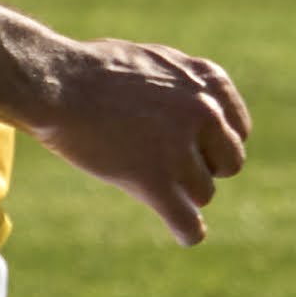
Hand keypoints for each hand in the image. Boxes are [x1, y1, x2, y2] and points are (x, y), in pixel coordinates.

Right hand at [31, 35, 252, 245]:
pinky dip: (188, 232)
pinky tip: (184, 234)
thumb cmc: (93, 70)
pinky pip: (188, 222)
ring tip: (149, 183)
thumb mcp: (154, 62)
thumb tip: (205, 110)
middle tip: (171, 166)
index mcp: (208, 82)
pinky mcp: (154, 180)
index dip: (213, 142)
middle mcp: (205, 113)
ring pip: (205, 193)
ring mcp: (180, 148)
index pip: (239, 129)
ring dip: (183, 194)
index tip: (192, 148)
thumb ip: (185, 87)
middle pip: (230, 163)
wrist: (57, 84)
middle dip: (204, 168)